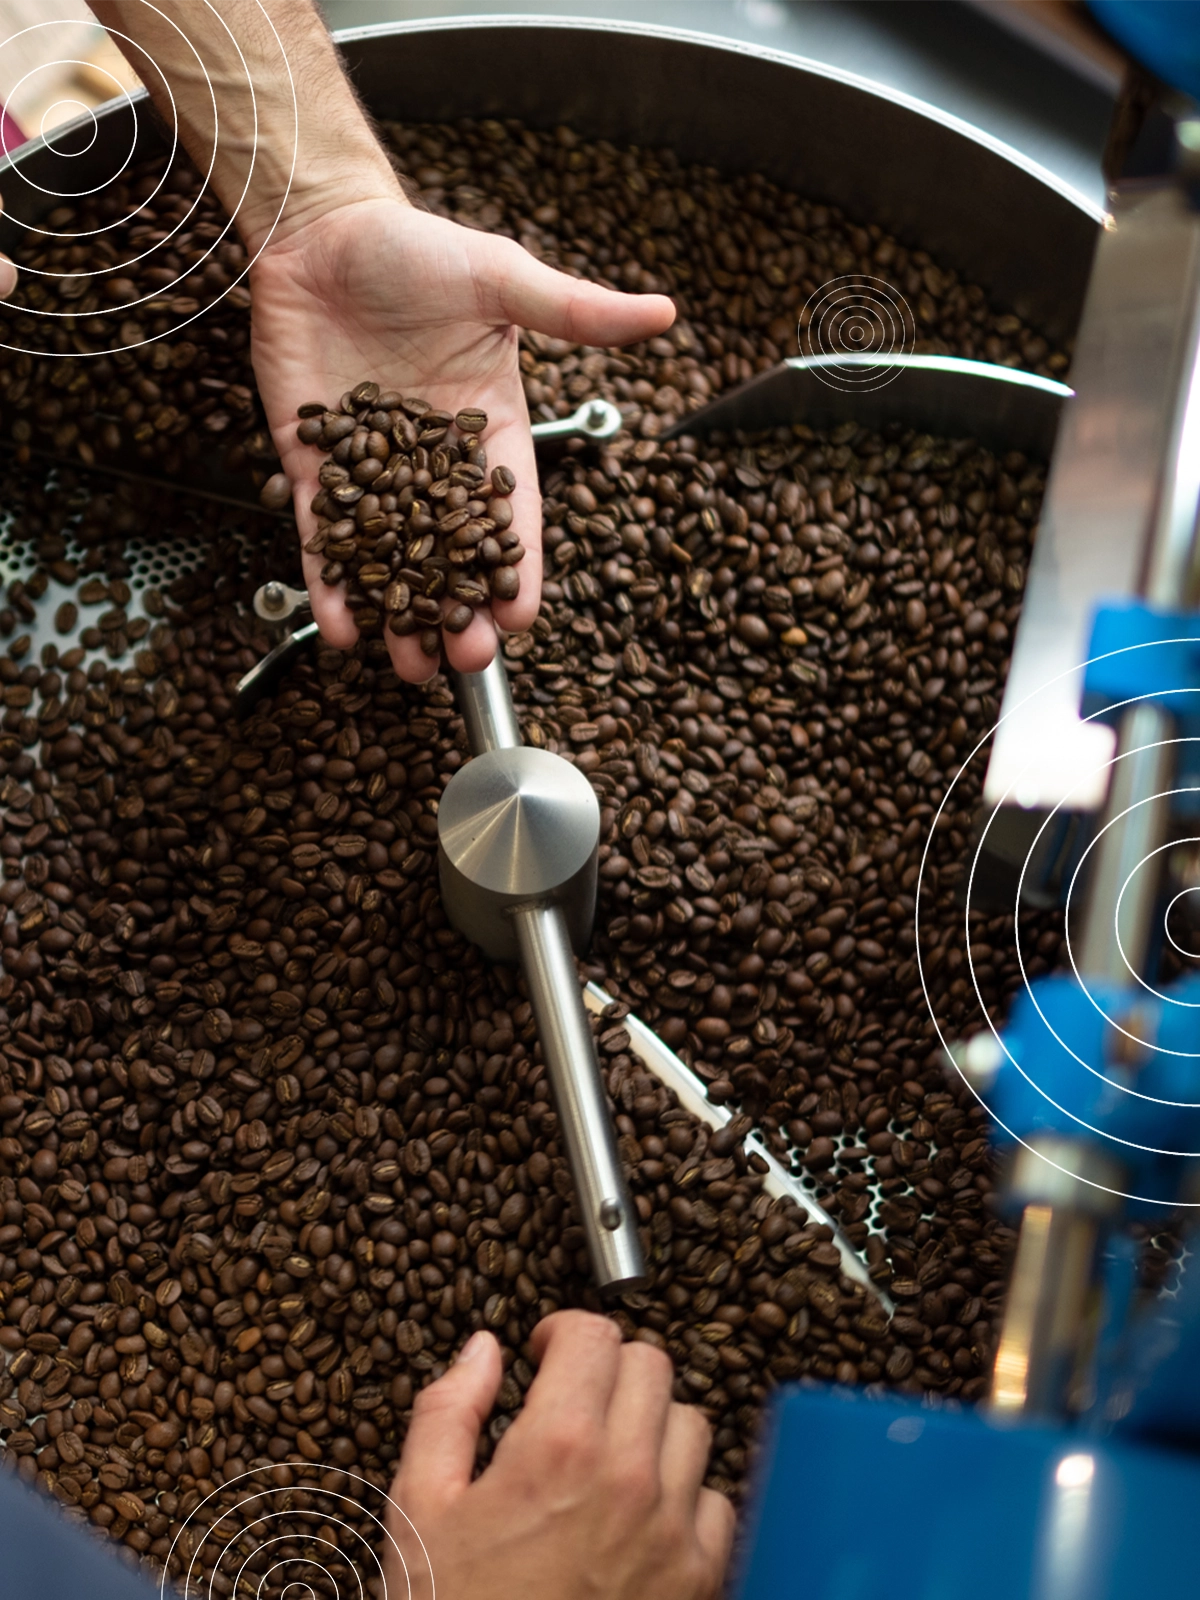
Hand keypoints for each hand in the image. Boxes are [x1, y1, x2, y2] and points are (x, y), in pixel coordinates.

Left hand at [249, 197, 674, 682]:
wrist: (320, 227)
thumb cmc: (413, 248)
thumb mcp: (502, 278)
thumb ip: (575, 311)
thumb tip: (663, 311)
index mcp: (491, 431)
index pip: (513, 514)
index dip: (519, 568)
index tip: (521, 620)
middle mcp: (434, 462)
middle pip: (453, 554)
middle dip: (460, 611)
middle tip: (464, 659)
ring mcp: (371, 469)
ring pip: (390, 559)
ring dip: (398, 615)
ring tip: (407, 666)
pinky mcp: (313, 465)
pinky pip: (322, 536)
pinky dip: (330, 582)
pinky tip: (340, 626)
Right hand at [385, 1311, 733, 1599]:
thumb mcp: (417, 1509)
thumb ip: (449, 1411)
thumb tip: (483, 1350)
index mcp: (558, 1447)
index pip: (594, 1335)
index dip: (562, 1332)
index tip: (543, 1352)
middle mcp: (629, 1478)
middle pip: (651, 1365)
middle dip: (606, 1368)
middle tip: (571, 1398)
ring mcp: (672, 1533)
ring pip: (691, 1423)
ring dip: (650, 1423)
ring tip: (605, 1454)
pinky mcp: (699, 1582)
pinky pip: (715, 1500)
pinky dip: (683, 1494)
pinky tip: (638, 1514)